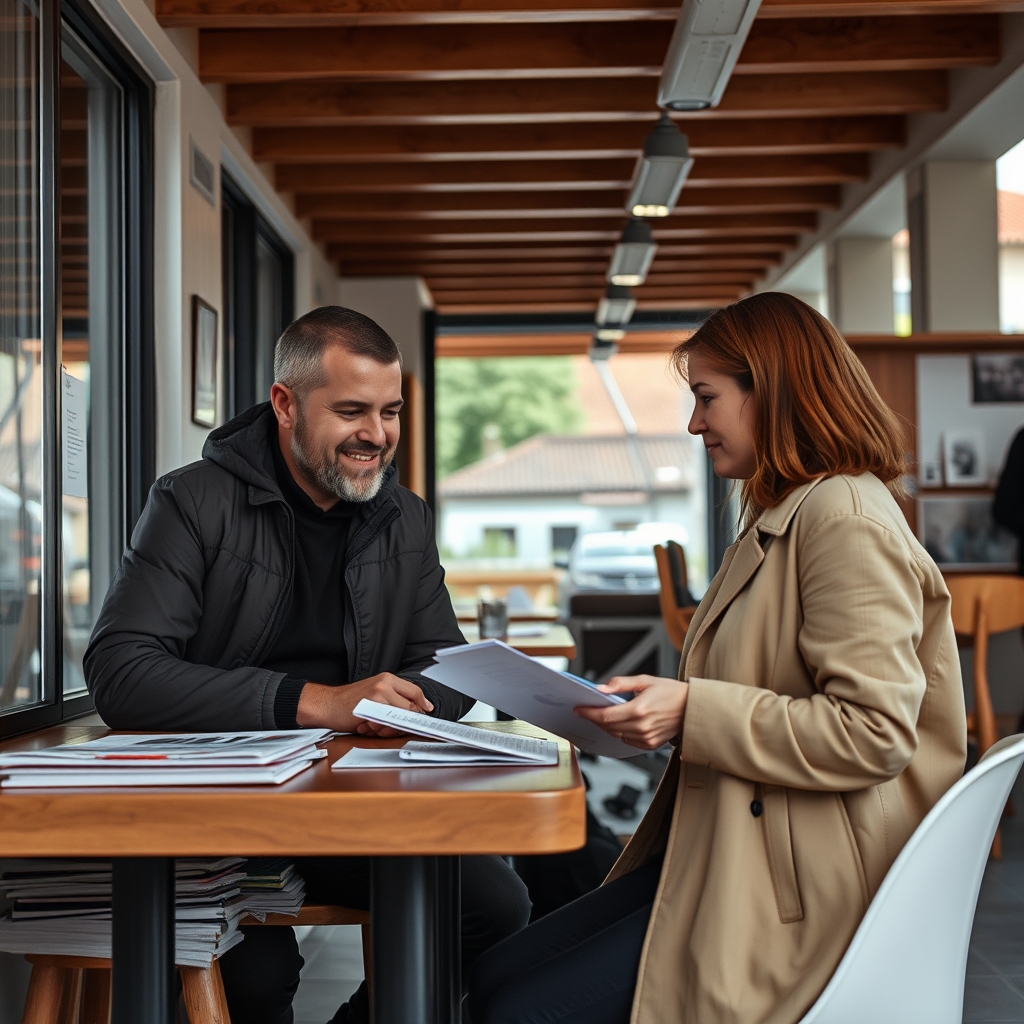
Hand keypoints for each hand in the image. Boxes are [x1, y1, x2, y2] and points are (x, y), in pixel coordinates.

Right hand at [295, 673, 433, 736]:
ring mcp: (379, 694)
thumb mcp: (374, 693)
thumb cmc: (349, 702)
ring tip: (374, 725)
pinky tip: (367, 726)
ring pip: (399, 717)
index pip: (415, 691)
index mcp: (388, 678)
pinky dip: (379, 729)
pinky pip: (386, 724)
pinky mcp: (372, 707)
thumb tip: (414, 711)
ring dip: (390, 727)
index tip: (427, 711)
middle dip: (405, 721)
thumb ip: (394, 698)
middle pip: (410, 707)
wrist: (327, 704)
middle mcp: (385, 683)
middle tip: (390, 726)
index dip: (423, 704)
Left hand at [574, 675, 688, 750]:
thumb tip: (601, 688)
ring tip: (604, 715)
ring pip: (616, 735)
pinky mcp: (650, 744)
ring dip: (607, 726)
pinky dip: (620, 733)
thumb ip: (621, 684)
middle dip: (596, 718)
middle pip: (608, 726)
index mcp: (638, 709)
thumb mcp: (645, 680)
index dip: (589, 713)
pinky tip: (622, 723)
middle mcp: (641, 726)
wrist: (692, 707)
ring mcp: (646, 737)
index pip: (605, 715)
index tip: (579, 709)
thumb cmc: (671, 692)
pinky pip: (627, 741)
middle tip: (589, 710)